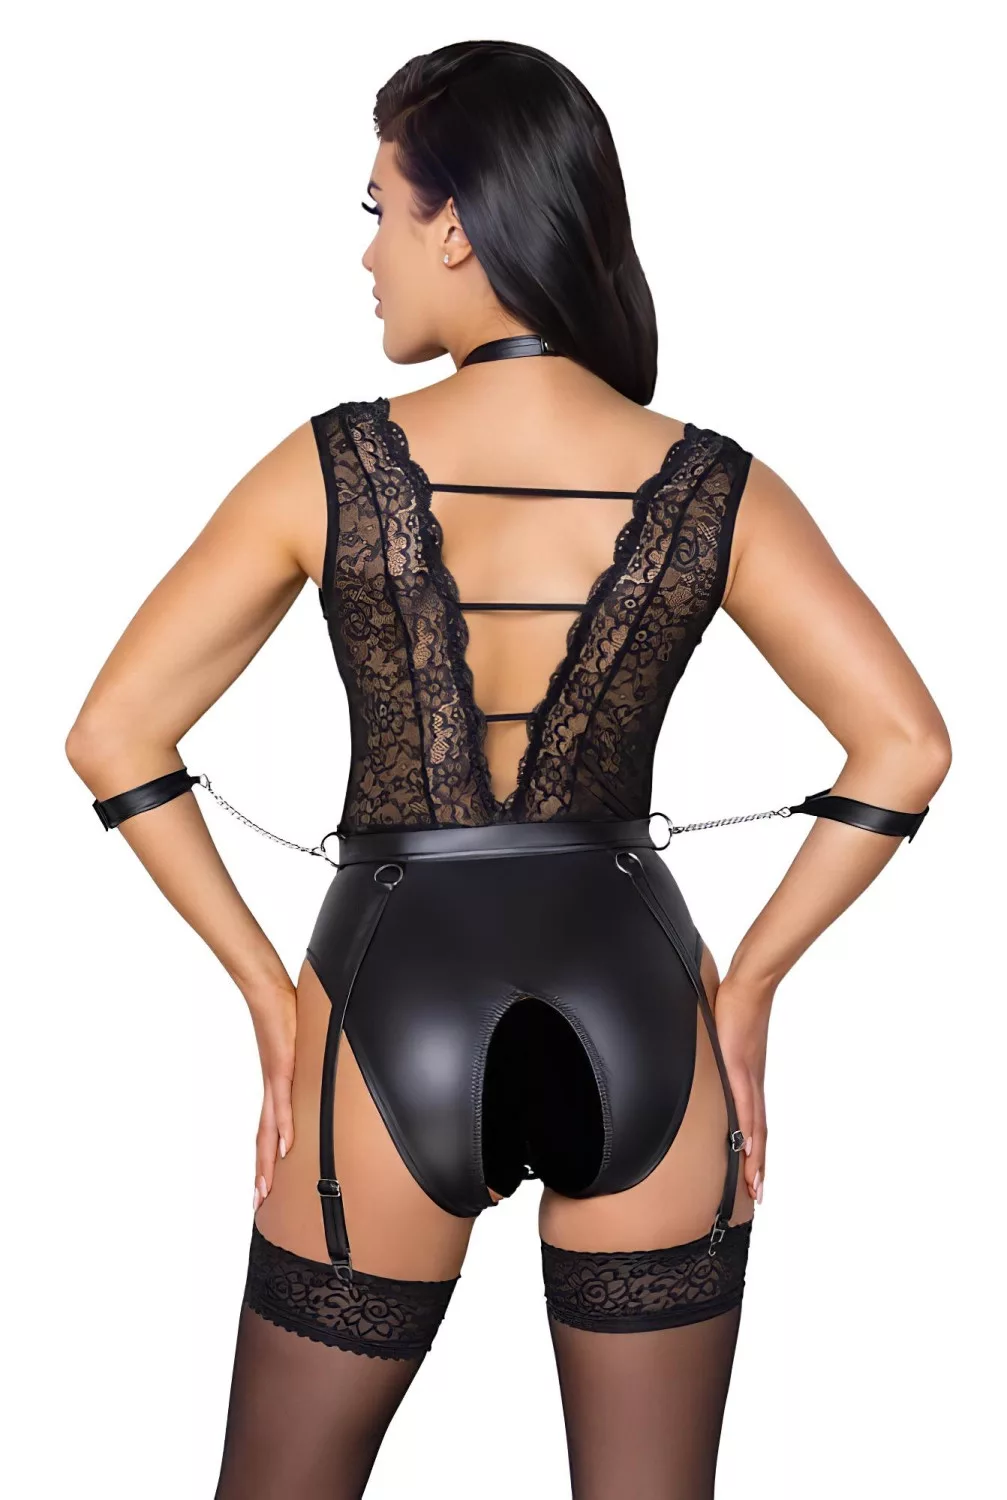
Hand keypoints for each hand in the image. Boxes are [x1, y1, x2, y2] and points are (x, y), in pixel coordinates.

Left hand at [244, 978, 296, 1210]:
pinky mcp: (282, 1067)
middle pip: (263, 1140)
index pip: (268, 1131)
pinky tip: (284, 1146)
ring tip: (266, 1188)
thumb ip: (306, 1064)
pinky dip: (283, 1127)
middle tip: (259, 1202)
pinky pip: (283, 1103)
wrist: (267, 990)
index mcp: (276, 1088)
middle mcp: (272, 1089)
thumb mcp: (299, 1048)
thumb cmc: (283, 1013)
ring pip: (269, 1129)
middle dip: (262, 1172)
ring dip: (267, 1161)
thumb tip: (321, 1072)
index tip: (265, 1186)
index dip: (265, 1160)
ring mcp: (276, 1080)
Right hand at [713, 975, 772, 1202]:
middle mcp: (753, 1084)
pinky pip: (744, 1103)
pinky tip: (744, 1145)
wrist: (749, 985)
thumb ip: (719, 1056)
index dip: (755, 1152)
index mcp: (749, 1080)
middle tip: (757, 1194)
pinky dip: (746, 1128)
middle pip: (758, 1133)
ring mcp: (748, 1077)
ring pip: (755, 1125)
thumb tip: (706, 1063)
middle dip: (757, 1166)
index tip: (753, 1178)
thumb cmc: (736, 1006)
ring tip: (753, 1183)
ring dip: (755, 1156)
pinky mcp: (740, 1066)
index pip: (755, 1123)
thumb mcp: (725, 1040)